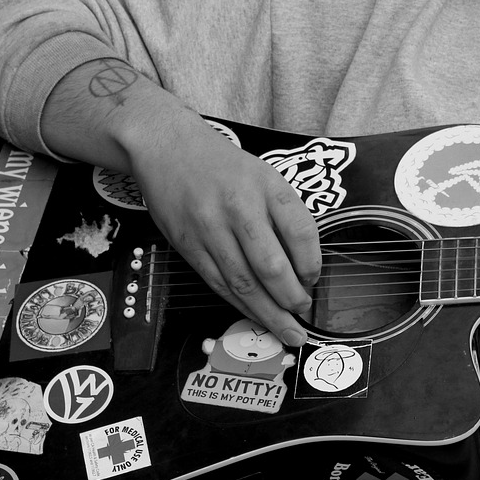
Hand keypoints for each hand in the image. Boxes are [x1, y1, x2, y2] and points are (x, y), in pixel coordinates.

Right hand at [129, 112, 319, 346]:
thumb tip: (302, 266)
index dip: (312, 265)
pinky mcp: (188, 245)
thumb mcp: (262, 174)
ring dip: (268, 313)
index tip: (313, 281)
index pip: (301, 233)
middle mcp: (239, 207)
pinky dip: (240, 304)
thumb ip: (283, 214)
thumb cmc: (222, 166)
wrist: (166, 148)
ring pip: (244, 283)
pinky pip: (218, 283)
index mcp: (267, 186)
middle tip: (303, 315)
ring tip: (287, 331)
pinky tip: (255, 316)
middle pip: (272, 266)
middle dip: (292, 299)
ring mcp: (210, 228)